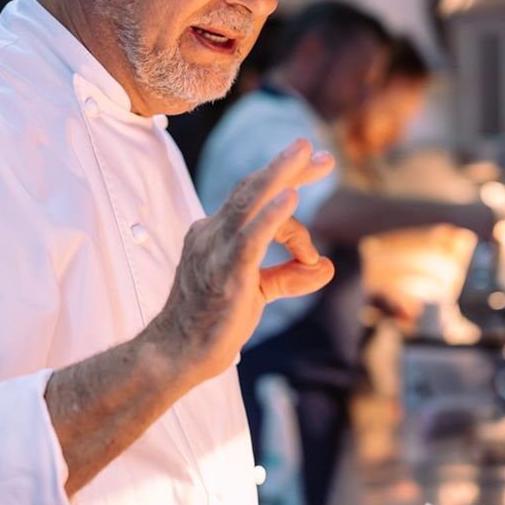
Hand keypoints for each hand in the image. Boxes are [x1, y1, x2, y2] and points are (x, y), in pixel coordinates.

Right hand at [156, 138, 334, 384]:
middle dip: (286, 167)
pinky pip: (250, 237)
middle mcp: (211, 234)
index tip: (314, 169)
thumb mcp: (256, 292)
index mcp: (213, 234)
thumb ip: (289, 276)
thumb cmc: (212, 324)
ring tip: (304, 154)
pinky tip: (291, 197)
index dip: (285, 185)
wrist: (177, 354)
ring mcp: (216, 251)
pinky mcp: (226, 272)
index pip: (252, 201)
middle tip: (315, 150)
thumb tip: (328, 266)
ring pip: (248, 202)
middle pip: (251, 190)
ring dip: (279, 175)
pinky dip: (272, 216)